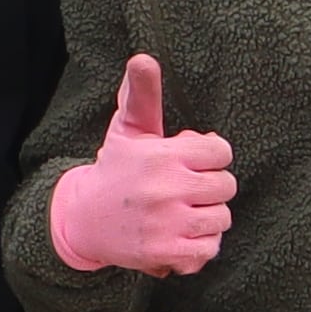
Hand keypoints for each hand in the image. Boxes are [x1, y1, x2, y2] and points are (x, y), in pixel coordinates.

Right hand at [42, 55, 234, 276]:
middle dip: (209, 187)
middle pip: (226, 185)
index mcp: (161, 155)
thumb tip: (143, 58)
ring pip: (221, 218)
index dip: (208, 156)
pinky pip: (210, 249)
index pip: (220, 151)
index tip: (188, 162)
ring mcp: (167, 223)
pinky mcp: (166, 253)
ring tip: (183, 213)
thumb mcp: (128, 130)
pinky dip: (200, 246)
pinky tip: (181, 236)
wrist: (84, 220)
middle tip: (185, 190)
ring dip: (206, 218)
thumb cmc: (115, 170)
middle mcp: (165, 188)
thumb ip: (142, 95)